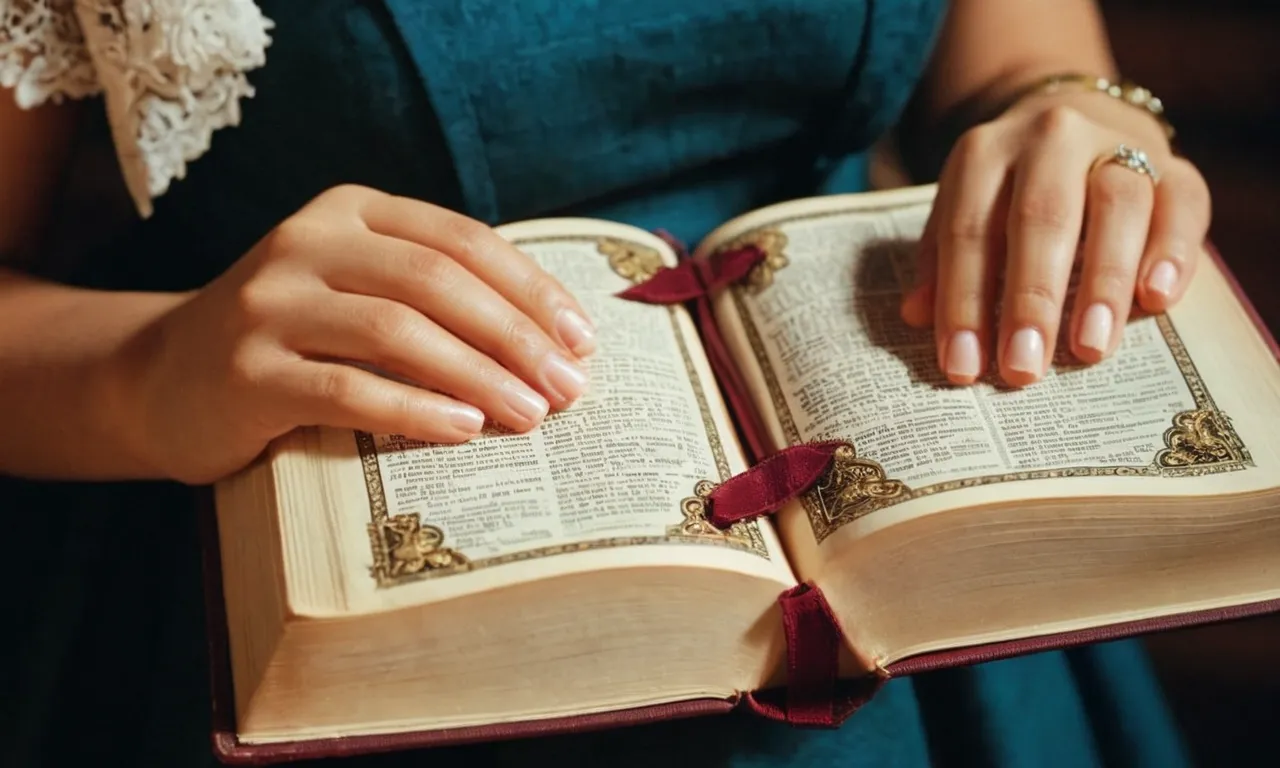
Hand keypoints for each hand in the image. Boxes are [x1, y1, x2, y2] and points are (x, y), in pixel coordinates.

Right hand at [117, 185, 596, 483]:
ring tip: (531, 415)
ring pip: (397, 330)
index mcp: (349, 213)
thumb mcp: (355, 290)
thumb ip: (431, 292)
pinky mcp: (246, 370)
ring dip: (479, 375)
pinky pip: (346, 387)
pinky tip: (464, 431)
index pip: (461, 240)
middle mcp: (306, 242)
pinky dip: (414, 409)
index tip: (582, 340)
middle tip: (569, 388)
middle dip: (517, 337)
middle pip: (437, 281)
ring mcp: (269, 303)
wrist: (159, 380)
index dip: (531, 289)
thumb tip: (552, 341)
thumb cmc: (289, 341)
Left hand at [901, 90, 1211, 386]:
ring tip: (1090, 348)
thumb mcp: (964, 209)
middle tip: (1023, 367)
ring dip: (1104, 280)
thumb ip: (942, 259)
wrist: (1077, 113)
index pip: (969, 232)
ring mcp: (1117, 144)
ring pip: (1117, 204)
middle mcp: (1052, 138)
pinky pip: (1182, 201)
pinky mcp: (1175, 163)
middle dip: (1030, 299)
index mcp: (985, 153)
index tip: (963, 366)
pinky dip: (1172, 250)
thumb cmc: (1009, 188)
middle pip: (1042, 216)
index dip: (963, 302)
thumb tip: (915, 316)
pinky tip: (1157, 300)